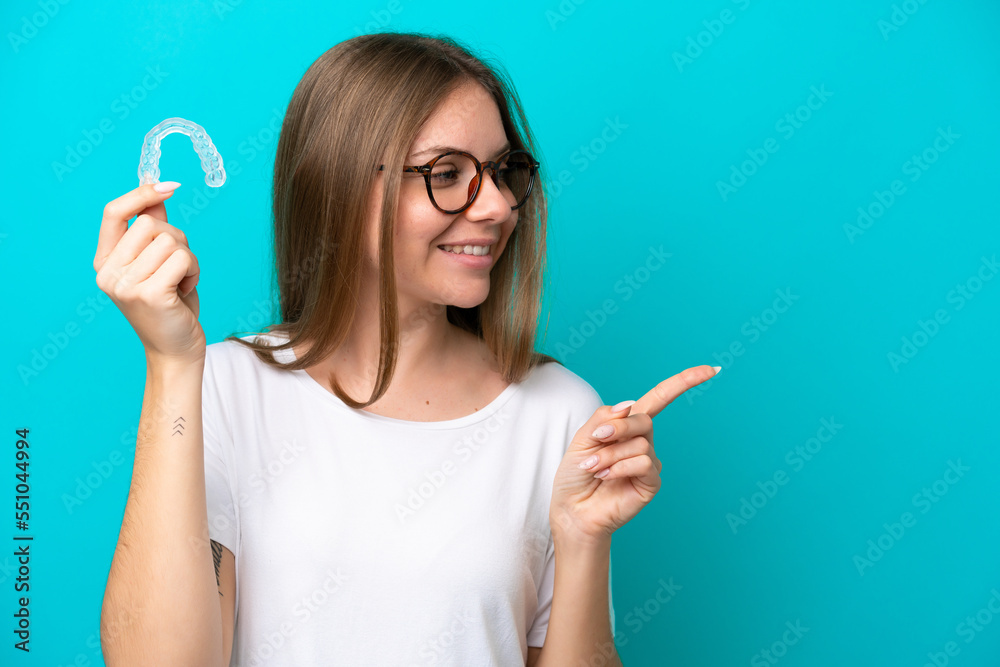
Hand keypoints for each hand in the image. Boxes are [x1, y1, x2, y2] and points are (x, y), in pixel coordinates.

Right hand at [94, 183, 205, 364]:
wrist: (175, 349)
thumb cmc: (170, 304)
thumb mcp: (158, 263)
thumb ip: (154, 230)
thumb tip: (158, 194)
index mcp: (105, 262)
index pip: (113, 212)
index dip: (142, 193)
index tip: (170, 187)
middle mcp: (109, 273)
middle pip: (150, 224)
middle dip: (176, 239)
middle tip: (178, 267)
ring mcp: (126, 285)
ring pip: (170, 240)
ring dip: (188, 258)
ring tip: (182, 282)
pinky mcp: (150, 294)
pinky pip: (182, 258)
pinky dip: (194, 270)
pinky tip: (186, 290)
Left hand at [549, 365, 720, 546]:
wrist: (573, 508)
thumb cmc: (576, 474)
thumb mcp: (584, 437)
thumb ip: (605, 418)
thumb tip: (630, 405)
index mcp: (628, 425)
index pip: (660, 398)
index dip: (684, 382)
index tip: (711, 370)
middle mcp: (643, 441)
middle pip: (644, 419)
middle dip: (618, 428)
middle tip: (597, 440)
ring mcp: (649, 462)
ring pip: (640, 444)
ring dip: (611, 454)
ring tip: (595, 468)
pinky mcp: (651, 483)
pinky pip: (643, 463)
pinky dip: (620, 467)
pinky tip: (606, 477)